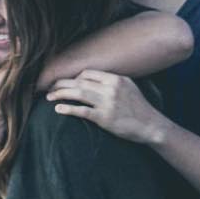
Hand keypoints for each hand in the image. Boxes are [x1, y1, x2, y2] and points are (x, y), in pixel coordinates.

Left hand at [46, 70, 167, 146]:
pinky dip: (68, 109)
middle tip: (49, 87)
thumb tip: (93, 79)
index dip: (74, 78)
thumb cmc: (139, 107)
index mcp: (116, 79)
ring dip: (60, 94)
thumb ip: (112, 82)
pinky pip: (82, 111)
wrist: (151, 125)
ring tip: (48, 96)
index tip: (67, 83)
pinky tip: (58, 109)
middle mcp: (111, 88)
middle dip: (61, 83)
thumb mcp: (129, 87)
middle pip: (79, 82)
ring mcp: (107, 103)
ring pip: (78, 94)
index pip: (88, 73)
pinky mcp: (104, 118)